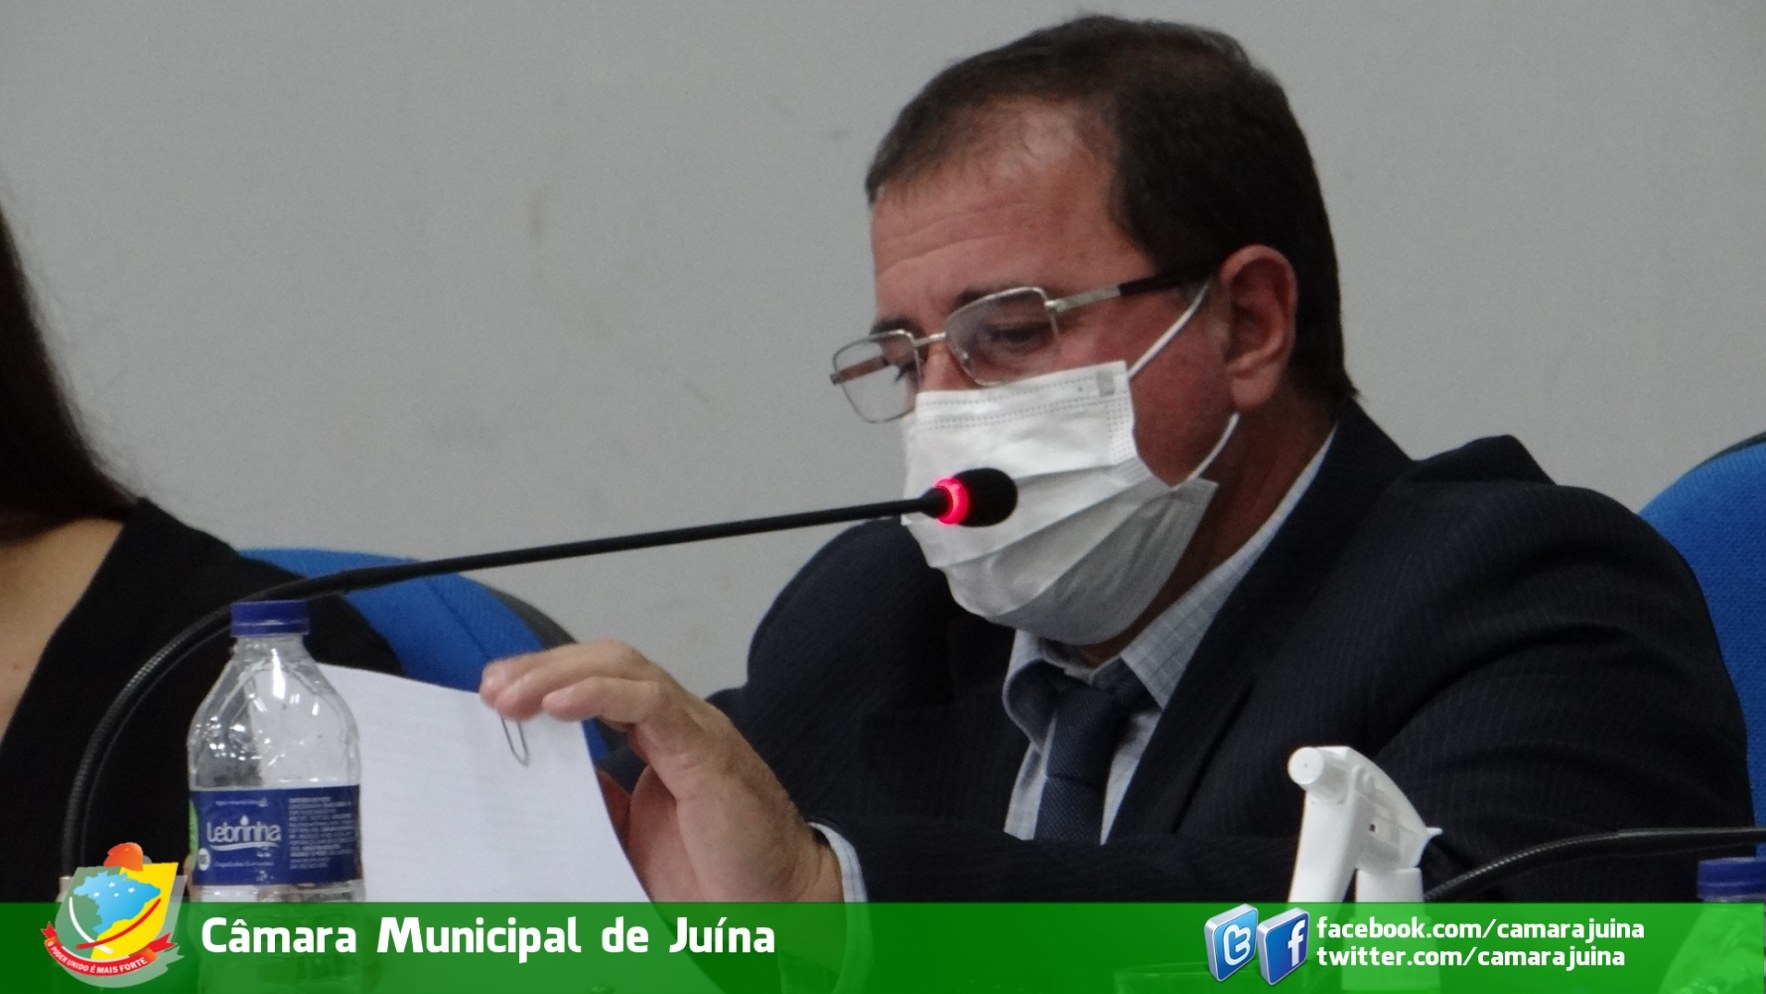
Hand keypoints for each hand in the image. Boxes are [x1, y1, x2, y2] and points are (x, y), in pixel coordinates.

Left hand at [480, 641, 842, 901]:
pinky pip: (652, 703)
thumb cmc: (716, 874)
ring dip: (560, 674)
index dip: (545, 678)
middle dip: (543, 666)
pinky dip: (602, 694)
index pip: (597, 681)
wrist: (774, 906)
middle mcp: (677, 723)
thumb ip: (598, 801)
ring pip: (624, 668)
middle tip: (492, 687)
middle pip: (605, 661)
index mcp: (660, 739)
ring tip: (512, 694)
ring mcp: (694, 731)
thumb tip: (543, 781)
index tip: (495, 694)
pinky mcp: (706, 752)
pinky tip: (559, 705)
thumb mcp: (631, 836)